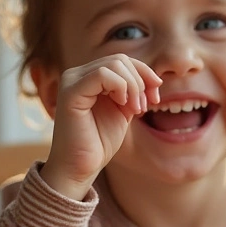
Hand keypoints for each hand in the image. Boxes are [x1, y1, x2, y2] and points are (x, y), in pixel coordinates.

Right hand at [41, 54, 161, 198]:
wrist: (80, 167)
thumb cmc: (99, 141)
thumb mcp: (124, 109)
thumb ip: (133, 90)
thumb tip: (154, 77)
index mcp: (89, 76)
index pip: (122, 60)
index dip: (144, 74)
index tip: (155, 98)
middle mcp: (77, 74)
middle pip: (120, 60)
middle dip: (141, 81)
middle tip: (143, 107)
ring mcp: (72, 81)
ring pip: (114, 64)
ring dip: (134, 86)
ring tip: (135, 109)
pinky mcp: (70, 93)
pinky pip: (102, 74)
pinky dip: (121, 87)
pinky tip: (123, 105)